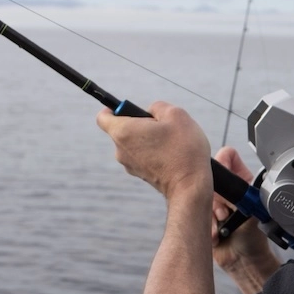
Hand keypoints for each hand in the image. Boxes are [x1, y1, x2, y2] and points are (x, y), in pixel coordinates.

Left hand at [96, 102, 212, 200]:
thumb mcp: (176, 115)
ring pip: (136, 144)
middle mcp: (120, 150)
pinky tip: (173, 155)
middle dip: (141, 124)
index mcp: (123, 132)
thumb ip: (158, 106)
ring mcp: (130, 166)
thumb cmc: (183, 149)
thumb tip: (152, 112)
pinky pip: (144, 157)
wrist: (190, 187)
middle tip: (163, 126)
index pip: (103, 117)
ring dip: (150, 139)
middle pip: (124, 130)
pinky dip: (155, 153)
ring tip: (172, 143)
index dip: (114, 109)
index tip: (129, 109)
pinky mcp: (142, 175)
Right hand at [211, 146, 280, 293]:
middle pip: (210, 176)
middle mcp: (227, 189)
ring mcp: (213, 201)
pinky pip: (193, 211)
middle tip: (225, 212)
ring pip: (199, 195)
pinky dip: (205, 224)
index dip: (224, 165)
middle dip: (216, 198)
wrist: (243, 262)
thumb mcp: (252, 212)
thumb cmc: (254, 239)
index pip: (228, 156)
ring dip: (210, 214)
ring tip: (223, 225)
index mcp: (242, 180)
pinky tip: (216, 234)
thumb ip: (240, 194)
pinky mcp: (201, 215)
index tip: (226, 184)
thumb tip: (229, 183)